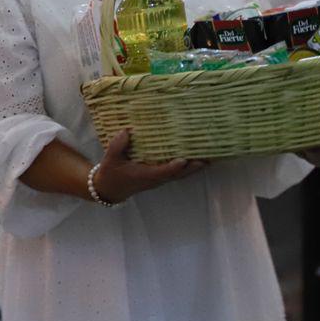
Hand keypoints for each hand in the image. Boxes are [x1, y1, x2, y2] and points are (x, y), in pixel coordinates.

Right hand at [90, 128, 207, 202]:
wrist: (110, 189)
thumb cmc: (111, 173)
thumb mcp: (110, 159)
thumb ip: (118, 145)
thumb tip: (127, 131)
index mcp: (144, 175)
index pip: (162, 172)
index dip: (173, 167)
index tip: (184, 160)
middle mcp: (155, 179)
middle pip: (178, 175)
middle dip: (193, 168)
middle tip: (208, 159)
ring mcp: (159, 180)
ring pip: (180, 175)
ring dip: (195, 168)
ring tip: (209, 158)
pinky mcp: (159, 178)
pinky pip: (177, 173)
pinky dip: (188, 168)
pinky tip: (196, 159)